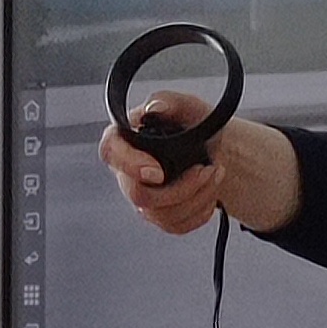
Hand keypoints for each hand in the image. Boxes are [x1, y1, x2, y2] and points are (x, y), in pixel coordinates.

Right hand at [98, 94, 301, 237]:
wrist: (215, 149)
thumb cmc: (195, 125)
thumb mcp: (187, 105)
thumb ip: (169, 101)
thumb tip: (154, 108)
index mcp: (125, 140)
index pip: (111, 152)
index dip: (130, 165)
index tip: (158, 172)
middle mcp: (128, 172)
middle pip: (138, 195)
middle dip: (180, 187)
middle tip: (205, 169)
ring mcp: (143, 198)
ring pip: (161, 215)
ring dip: (197, 197)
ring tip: (215, 174)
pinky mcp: (159, 216)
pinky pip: (176, 226)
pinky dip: (200, 211)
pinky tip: (209, 193)